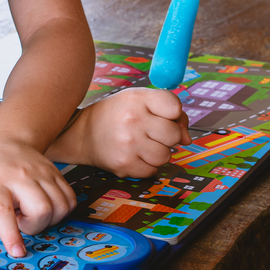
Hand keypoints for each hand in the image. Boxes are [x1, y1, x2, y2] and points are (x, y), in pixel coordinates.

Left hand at [0, 135, 77, 258]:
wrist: (5, 141)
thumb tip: (5, 227)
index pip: (2, 209)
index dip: (10, 233)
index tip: (17, 252)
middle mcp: (20, 176)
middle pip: (41, 210)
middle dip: (34, 226)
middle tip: (20, 218)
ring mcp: (41, 172)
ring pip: (60, 206)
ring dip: (49, 219)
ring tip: (31, 211)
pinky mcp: (56, 173)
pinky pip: (70, 200)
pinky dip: (61, 210)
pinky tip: (46, 206)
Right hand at [74, 87, 191, 177]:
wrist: (83, 133)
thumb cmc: (117, 114)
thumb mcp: (139, 100)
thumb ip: (169, 111)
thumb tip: (187, 139)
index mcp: (137, 98)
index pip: (175, 107)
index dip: (173, 114)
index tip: (162, 115)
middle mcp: (132, 120)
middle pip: (174, 135)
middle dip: (167, 136)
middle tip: (151, 132)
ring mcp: (128, 144)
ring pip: (165, 156)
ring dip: (158, 153)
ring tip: (142, 144)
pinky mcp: (124, 164)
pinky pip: (152, 170)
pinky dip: (147, 165)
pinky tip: (134, 155)